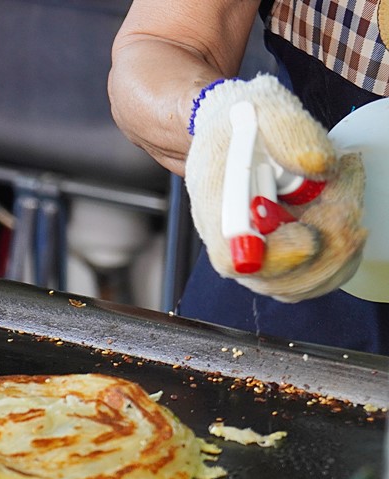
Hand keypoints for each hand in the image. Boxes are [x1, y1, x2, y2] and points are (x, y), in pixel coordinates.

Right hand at [185, 75, 366, 301]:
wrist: (235, 131)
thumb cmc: (243, 122)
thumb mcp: (265, 110)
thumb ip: (290, 133)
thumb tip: (317, 166)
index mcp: (217, 206)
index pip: (234, 257)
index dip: (276, 255)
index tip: (311, 235)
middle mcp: (231, 241)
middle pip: (274, 280)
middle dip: (326, 249)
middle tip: (347, 205)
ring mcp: (256, 256)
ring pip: (301, 282)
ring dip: (338, 247)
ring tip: (344, 195)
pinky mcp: (280, 260)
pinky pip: (315, 276)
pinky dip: (342, 249)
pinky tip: (342, 211)